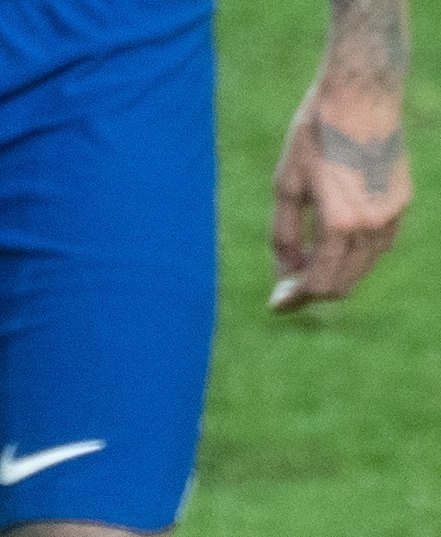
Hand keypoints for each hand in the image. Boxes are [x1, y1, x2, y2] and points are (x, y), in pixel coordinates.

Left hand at [269, 86, 411, 311]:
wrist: (362, 90)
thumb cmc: (315, 133)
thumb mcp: (286, 186)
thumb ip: (284, 236)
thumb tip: (285, 274)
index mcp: (340, 223)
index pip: (319, 283)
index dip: (294, 299)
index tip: (276, 304)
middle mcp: (372, 223)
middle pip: (341, 284)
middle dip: (312, 292)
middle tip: (287, 287)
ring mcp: (392, 212)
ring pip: (361, 268)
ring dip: (333, 274)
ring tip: (305, 263)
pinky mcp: (401, 199)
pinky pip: (377, 246)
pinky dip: (352, 255)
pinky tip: (330, 243)